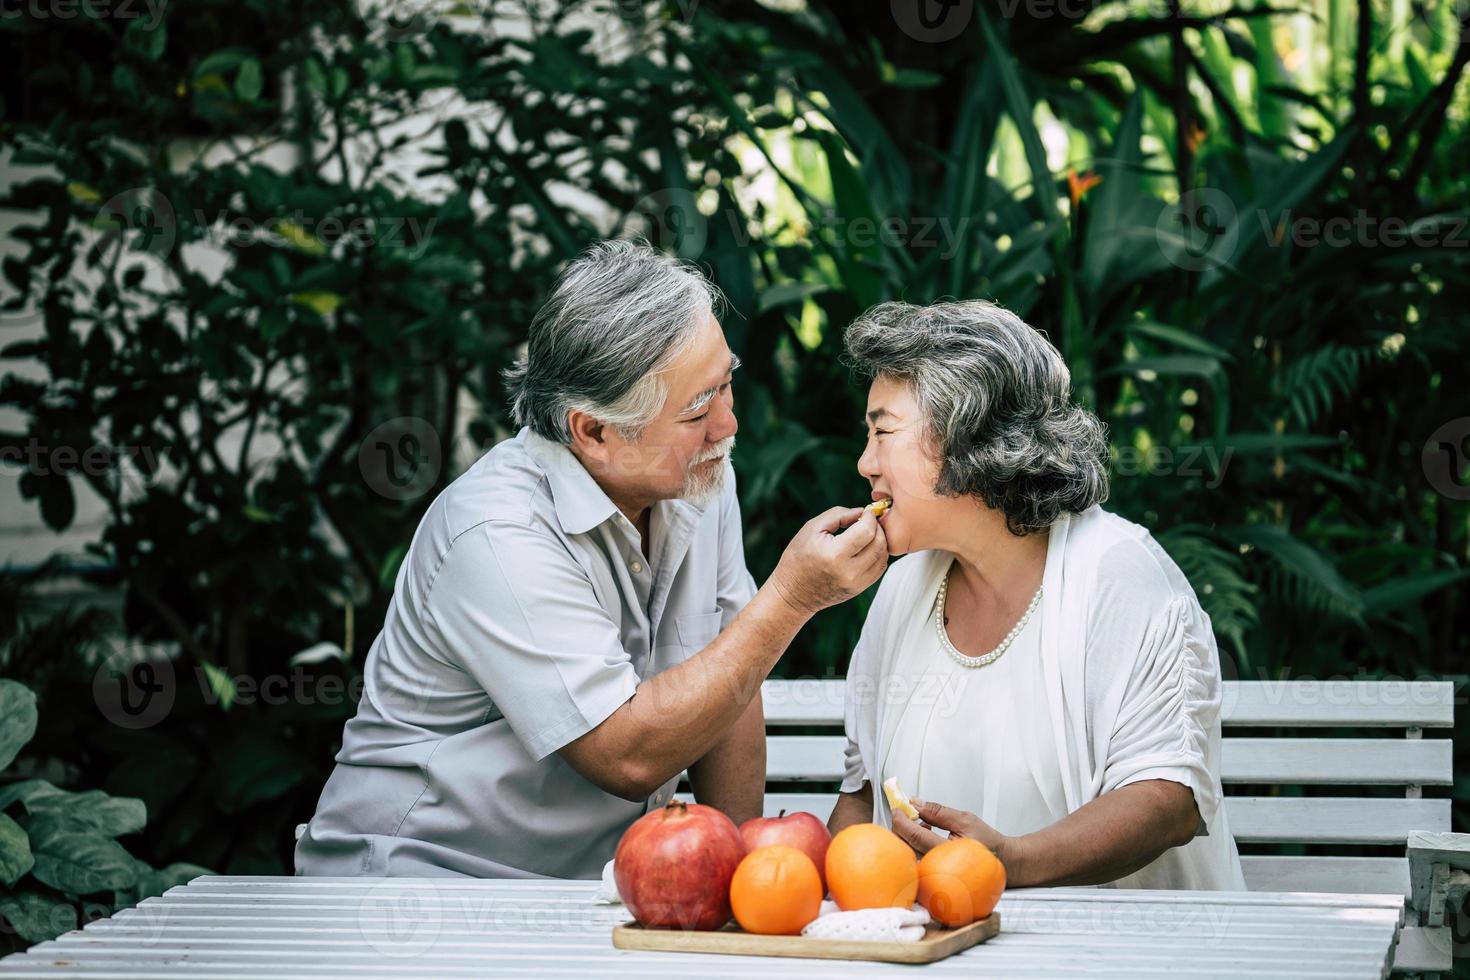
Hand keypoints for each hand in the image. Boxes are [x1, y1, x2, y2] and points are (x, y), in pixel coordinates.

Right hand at [768, 506, 887, 616]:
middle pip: (879, 543)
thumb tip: (862, 512)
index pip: (867, 530)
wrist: (793, 593)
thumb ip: (839, 515)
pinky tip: (867, 547)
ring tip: (868, 533)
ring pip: (883, 556)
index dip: (870, 517)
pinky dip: (878, 554)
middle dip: (878, 527)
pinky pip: (880, 568)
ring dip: (880, 540)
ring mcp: (856, 583)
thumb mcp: (812, 528)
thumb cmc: (798, 557)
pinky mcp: (859, 589)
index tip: (865, 512)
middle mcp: (849, 571)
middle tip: (868, 520)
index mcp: (834, 554)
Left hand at [892, 798, 1011, 866]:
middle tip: (905, 811)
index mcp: (947, 853)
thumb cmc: (987, 842)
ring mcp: (933, 874)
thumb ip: (938, 812)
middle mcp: (937, 867)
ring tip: (922, 822)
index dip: (902, 820)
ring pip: (907, 853)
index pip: (915, 836)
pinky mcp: (932, 876)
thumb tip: (916, 803)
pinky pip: (914, 859)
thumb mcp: (965, 819)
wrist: (1003, 862)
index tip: (898, 808)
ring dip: (906, 835)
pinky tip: (924, 833)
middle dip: (900, 827)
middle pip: (905, 846)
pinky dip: (912, 844)